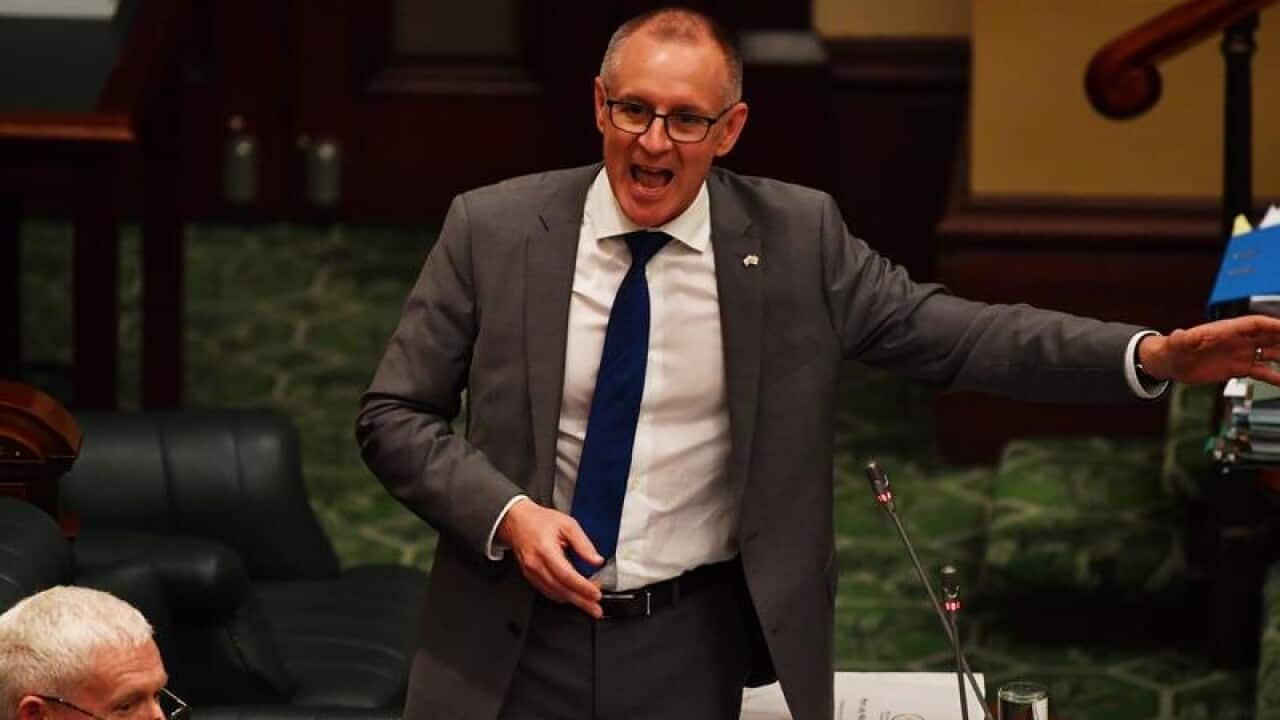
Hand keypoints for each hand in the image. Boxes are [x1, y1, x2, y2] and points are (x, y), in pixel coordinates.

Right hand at [496, 499, 603, 617]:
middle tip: (596, 608)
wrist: (517, 521)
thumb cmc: (539, 521)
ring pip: (554, 594)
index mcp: (546, 550)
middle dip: (581, 601)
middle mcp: (536, 565)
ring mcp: (531, 573)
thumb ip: (583, 543)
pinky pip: (547, 591)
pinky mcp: (530, 577)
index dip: (582, 587)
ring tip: (589, 604)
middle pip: (561, 589)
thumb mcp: (567, 524)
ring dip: (573, 601)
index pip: (566, 575)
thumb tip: (596, 560)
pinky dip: (562, 596)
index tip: (596, 593)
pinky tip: (573, 596)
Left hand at [1139, 315, 1279, 385]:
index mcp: (1226, 330)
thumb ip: (1182, 339)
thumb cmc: (1172, 349)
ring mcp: (1240, 354)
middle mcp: (1238, 340)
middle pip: (1270, 335)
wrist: (1170, 363)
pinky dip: (1275, 375)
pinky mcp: (1238, 368)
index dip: (1273, 324)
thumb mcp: (1176, 343)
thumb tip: (1181, 334)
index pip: (1255, 324)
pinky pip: (1262, 371)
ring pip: (1271, 353)